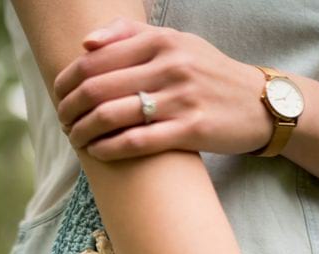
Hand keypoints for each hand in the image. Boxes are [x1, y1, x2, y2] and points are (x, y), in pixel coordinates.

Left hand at [53, 16, 272, 159]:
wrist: (258, 103)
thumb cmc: (208, 75)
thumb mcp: (177, 42)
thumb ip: (131, 35)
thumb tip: (87, 45)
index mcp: (161, 41)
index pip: (95, 59)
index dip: (68, 80)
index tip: (59, 96)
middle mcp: (170, 66)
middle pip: (98, 87)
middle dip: (70, 108)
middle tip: (63, 121)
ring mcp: (181, 98)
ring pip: (113, 115)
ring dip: (84, 131)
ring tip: (76, 138)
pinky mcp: (191, 130)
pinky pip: (137, 141)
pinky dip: (109, 148)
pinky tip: (97, 152)